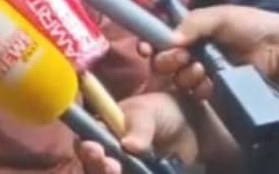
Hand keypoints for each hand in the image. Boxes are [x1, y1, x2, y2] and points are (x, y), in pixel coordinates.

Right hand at [76, 93, 198, 173]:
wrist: (190, 128)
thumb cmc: (161, 111)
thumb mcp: (148, 112)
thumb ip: (139, 127)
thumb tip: (129, 146)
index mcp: (103, 131)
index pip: (87, 142)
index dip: (87, 149)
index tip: (96, 151)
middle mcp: (109, 153)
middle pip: (94, 166)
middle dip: (99, 168)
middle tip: (112, 167)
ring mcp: (124, 169)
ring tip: (120, 171)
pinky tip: (146, 173)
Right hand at [148, 5, 278, 98]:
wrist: (278, 48)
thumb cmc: (249, 25)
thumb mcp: (219, 16)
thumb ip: (193, 23)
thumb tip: (170, 39)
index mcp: (190, 31)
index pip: (161, 38)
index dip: (151, 44)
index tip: (146, 50)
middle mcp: (192, 51)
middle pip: (165, 61)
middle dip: (168, 61)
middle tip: (182, 59)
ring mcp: (203, 71)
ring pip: (179, 78)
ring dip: (185, 75)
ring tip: (202, 70)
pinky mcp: (214, 88)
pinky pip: (197, 92)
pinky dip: (199, 88)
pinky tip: (209, 83)